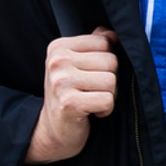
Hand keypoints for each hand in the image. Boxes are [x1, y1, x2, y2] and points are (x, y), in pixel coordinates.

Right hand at [25, 30, 118, 164]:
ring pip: (111, 81)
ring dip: (108, 96)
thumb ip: (93, 45)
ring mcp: (61, 82)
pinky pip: (107, 100)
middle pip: (111, 61)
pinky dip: (105, 110)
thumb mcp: (77, 65)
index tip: (90, 75)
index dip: (105, 62)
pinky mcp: (69, 103)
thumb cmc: (69, 96)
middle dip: (109, 80)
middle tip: (91, 91)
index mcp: (58, 47)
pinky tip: (90, 112)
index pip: (104, 42)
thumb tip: (112, 34)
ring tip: (90, 101)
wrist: (53, 132)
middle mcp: (57, 62)